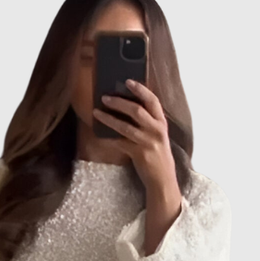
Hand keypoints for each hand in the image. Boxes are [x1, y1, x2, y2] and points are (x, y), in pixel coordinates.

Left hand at [93, 79, 177, 193]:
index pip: (153, 101)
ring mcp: (147, 142)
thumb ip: (148, 122)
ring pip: (125, 126)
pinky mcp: (139, 154)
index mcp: (161, 123)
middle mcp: (156, 130)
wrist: (163, 179)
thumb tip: (128, 107)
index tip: (128, 81)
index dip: (140, 90)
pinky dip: (108, 139)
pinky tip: (99, 135)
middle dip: (119, 102)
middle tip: (104, 97)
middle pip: (137, 110)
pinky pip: (119, 143)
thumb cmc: (158, 155)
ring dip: (109, 118)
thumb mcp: (158, 135)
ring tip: (97, 112)